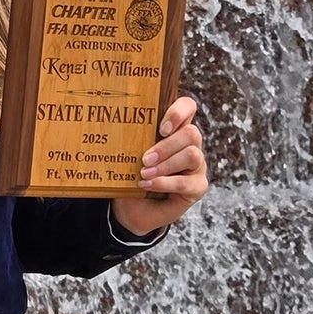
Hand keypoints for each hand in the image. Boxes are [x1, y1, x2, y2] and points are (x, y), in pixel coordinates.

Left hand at [111, 95, 207, 236]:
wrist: (132, 206)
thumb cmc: (130, 173)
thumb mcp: (129, 152)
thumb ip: (131, 137)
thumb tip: (114, 122)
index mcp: (174, 129)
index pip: (188, 107)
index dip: (179, 111)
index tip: (161, 128)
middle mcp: (190, 144)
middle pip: (191, 133)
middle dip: (165, 146)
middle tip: (144, 159)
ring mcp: (197, 165)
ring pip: (191, 155)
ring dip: (165, 165)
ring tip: (144, 173)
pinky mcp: (197, 186)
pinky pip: (185, 182)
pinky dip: (163, 183)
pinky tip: (146, 184)